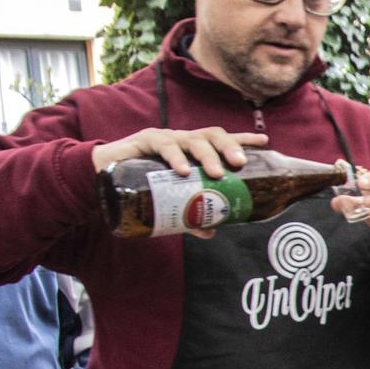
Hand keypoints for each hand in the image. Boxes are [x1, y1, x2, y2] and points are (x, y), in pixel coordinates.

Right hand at [91, 128, 267, 239]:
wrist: (104, 178)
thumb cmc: (144, 186)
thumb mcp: (171, 201)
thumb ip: (191, 216)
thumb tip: (211, 232)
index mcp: (194, 152)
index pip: (223, 141)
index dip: (243, 139)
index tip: (265, 141)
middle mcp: (183, 141)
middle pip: (212, 136)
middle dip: (228, 147)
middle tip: (239, 163)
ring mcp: (165, 139)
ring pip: (192, 140)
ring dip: (206, 155)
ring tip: (215, 173)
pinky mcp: (144, 141)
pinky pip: (163, 145)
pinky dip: (175, 158)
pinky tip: (182, 170)